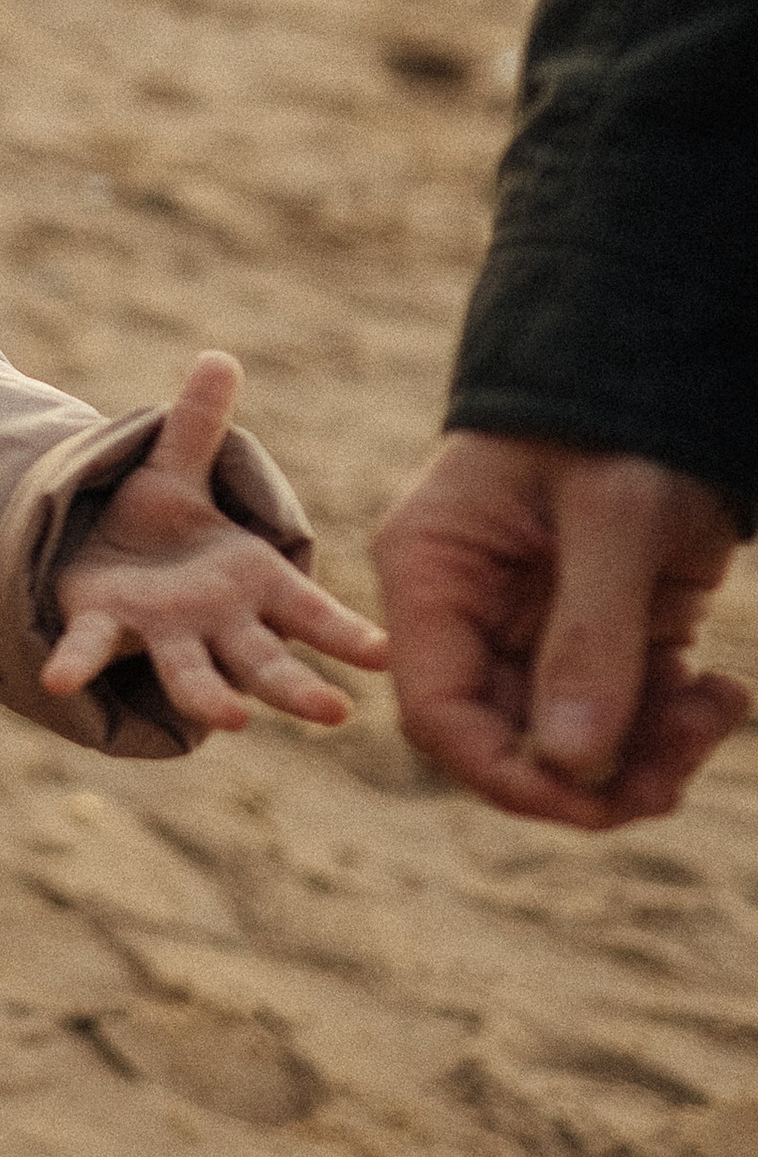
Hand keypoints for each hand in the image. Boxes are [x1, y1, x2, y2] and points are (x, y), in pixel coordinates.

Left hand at [46, 351, 386, 734]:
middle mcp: (215, 621)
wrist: (90, 552)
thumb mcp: (174, 467)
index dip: (343, 632)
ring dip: (213, 697)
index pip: (307, 610)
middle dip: (296, 687)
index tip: (384, 657)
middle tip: (334, 713)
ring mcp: (163, 632)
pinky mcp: (105, 626)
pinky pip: (90, 648)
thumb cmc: (153, 523)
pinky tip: (58, 679)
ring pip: (194, 675)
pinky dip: (76, 664)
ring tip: (233, 721)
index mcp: (250, 580)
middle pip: (263, 659)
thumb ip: (197, 426)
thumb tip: (218, 358)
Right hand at [372, 430, 743, 828]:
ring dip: (645, 757)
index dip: (509, 776)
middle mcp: (472, 613)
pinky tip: (723, 692)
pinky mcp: (603, 631)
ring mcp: (535, 626)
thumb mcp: (614, 518)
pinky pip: (624, 714)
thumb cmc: (620, 417)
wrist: (669, 359)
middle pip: (509, 743)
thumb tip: (573, 768)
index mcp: (434, 577)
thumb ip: (591, 641)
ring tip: (716, 713)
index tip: (595, 797)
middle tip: (675, 777)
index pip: (441, 715)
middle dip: (593, 776)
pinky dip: (675, 725)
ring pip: (571, 742)